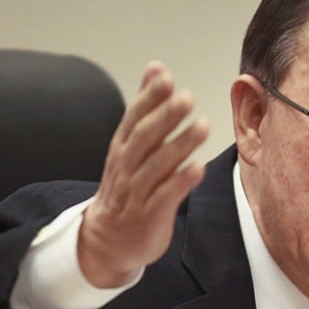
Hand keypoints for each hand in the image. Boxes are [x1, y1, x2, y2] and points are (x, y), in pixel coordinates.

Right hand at [78, 62, 208, 287]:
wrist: (106, 241)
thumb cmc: (126, 187)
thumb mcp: (131, 145)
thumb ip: (146, 107)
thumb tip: (156, 67)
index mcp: (122, 149)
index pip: (133, 119)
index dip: (149, 99)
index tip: (166, 79)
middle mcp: (127, 168)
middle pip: (145, 139)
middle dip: (165, 118)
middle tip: (187, 98)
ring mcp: (136, 193)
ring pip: (157, 166)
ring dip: (180, 146)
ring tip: (203, 127)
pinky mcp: (149, 216)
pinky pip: (165, 197)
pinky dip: (180, 182)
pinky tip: (198, 168)